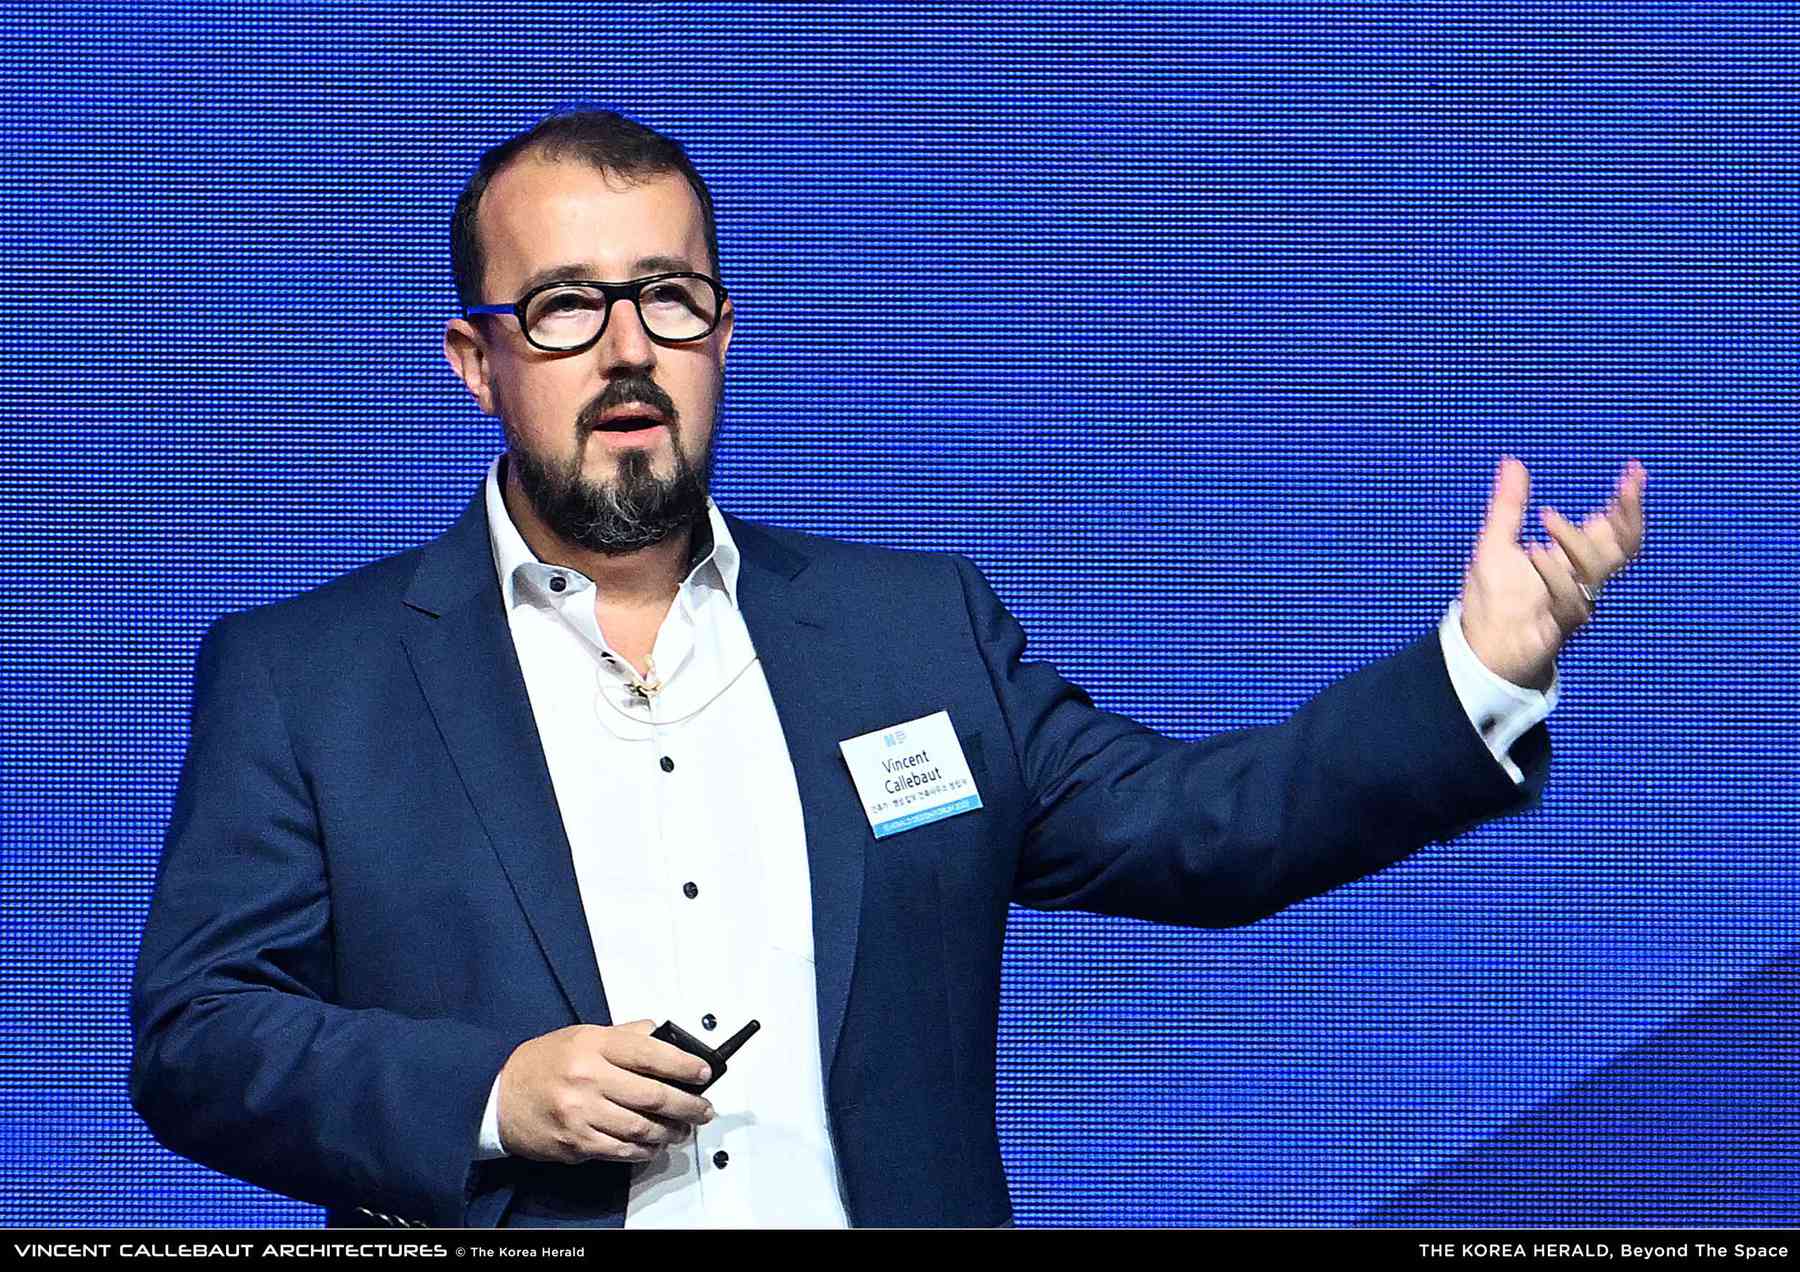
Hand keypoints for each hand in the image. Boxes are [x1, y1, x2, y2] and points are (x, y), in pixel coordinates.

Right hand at [496, 1018, 715, 1164]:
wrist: (497, 1097)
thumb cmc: (541, 1064)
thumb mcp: (581, 1035)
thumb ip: (623, 1035)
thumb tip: (660, 1035)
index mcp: (593, 1046)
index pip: (651, 1054)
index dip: (685, 1065)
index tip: (704, 1073)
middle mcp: (588, 1079)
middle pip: (653, 1095)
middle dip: (687, 1105)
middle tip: (703, 1109)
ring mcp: (581, 1114)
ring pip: (641, 1128)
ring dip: (670, 1132)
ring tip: (682, 1129)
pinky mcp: (576, 1143)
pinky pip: (621, 1150)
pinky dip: (643, 1150)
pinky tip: (653, 1145)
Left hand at [1459, 456, 1646, 690]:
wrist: (1481, 646)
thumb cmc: (1492, 597)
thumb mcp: (1496, 542)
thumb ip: (1509, 506)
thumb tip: (1513, 463)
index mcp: (1572, 558)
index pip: (1613, 527)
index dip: (1627, 502)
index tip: (1635, 471)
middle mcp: (1582, 579)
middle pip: (1624, 547)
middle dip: (1629, 515)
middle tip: (1625, 486)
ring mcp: (1576, 601)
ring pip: (1599, 568)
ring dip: (1576, 540)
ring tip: (1546, 518)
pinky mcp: (1561, 624)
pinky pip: (1569, 596)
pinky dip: (1552, 572)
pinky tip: (1533, 551)